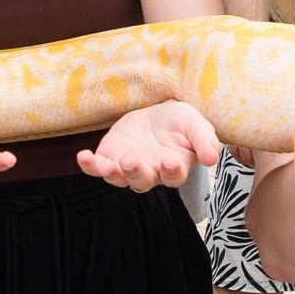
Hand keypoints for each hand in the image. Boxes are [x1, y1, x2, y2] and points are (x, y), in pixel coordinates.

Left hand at [79, 102, 220, 192]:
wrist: (158, 113)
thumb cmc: (181, 122)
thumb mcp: (196, 125)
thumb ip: (205, 141)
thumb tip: (212, 158)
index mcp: (174, 167)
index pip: (173, 176)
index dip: (171, 171)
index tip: (170, 161)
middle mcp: (150, 172)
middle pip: (142, 180)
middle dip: (136, 172)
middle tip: (132, 161)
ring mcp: (127, 167)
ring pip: (118, 178)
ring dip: (111, 173)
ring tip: (106, 165)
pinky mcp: (110, 157)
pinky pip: (97, 167)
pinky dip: (89, 165)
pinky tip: (83, 157)